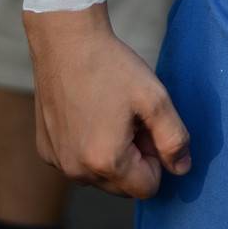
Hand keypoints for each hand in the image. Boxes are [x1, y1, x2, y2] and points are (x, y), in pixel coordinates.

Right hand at [24, 5, 191, 199]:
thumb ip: (174, 138)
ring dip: (111, 154)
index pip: (148, 187)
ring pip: (100, 176)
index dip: (156, 157)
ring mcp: (57, 163)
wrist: (66, 41)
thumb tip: (182, 169)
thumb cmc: (112, 66)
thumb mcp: (154, 98)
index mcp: (106, 163)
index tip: (147, 125)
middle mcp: (76, 172)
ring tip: (109, 112)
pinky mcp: (45, 150)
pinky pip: (77, 162)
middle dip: (134, 158)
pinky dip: (87, 146)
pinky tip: (87, 112)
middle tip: (130, 117)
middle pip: (123, 185)